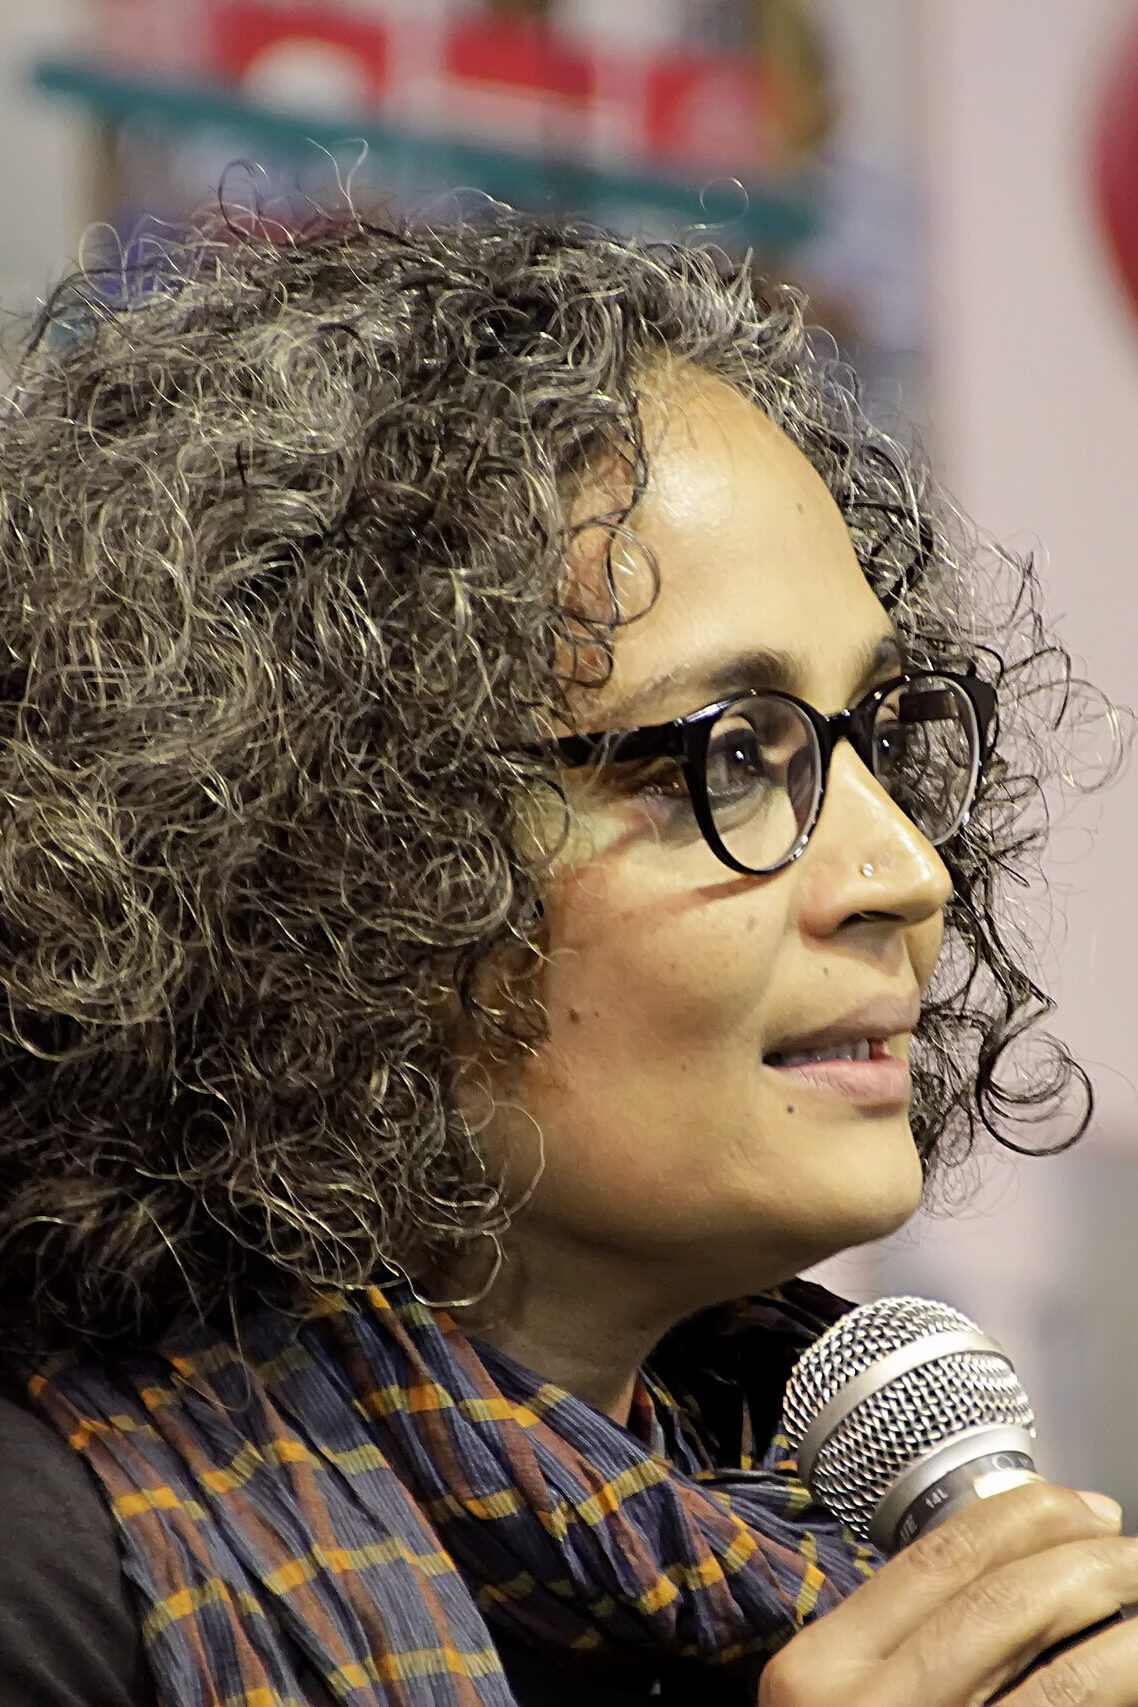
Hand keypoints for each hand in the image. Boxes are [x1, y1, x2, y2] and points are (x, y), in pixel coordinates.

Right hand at [759, 1482, 1137, 1704]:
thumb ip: (889, 1652)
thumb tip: (1001, 1583)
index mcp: (817, 1668)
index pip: (933, 1562)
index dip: (1018, 1519)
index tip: (1076, 1506)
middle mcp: (863, 1706)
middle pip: (997, 1603)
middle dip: (1080, 1559)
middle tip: (1127, 1543)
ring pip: (1053, 1672)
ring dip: (1118, 1623)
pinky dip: (1115, 1678)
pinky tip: (1137, 1658)